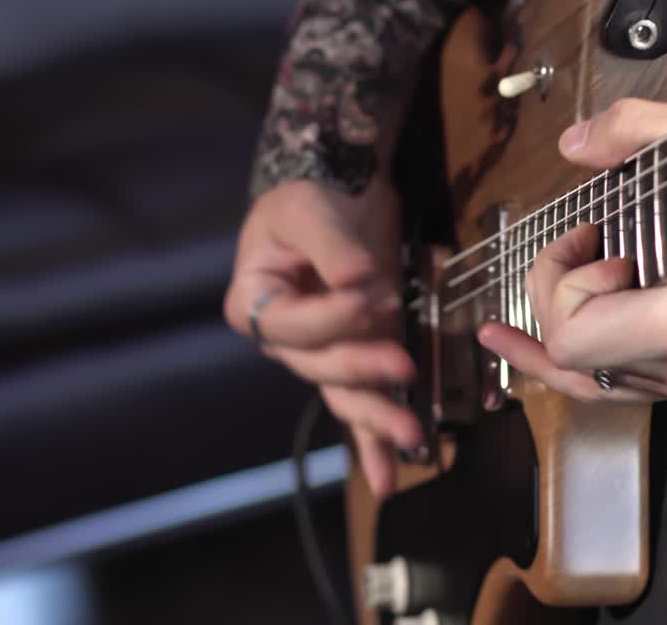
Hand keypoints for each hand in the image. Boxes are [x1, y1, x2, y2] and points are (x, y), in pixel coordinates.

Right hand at [225, 178, 420, 497]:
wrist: (340, 191)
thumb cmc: (311, 198)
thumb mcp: (311, 210)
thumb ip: (332, 246)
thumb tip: (357, 281)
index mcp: (255, 301)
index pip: (294, 326)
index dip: (333, 317)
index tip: (371, 291)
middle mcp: (283, 338)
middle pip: (319, 367)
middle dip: (362, 370)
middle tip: (402, 365)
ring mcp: (322, 352)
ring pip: (344, 394)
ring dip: (377, 418)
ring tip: (411, 437)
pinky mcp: (358, 355)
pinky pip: (362, 402)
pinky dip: (375, 439)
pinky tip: (389, 475)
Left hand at [477, 98, 666, 403]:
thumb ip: (630, 131)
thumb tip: (572, 143)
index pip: (572, 337)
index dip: (555, 283)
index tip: (582, 232)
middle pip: (572, 361)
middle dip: (552, 302)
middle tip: (571, 247)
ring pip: (591, 383)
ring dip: (562, 335)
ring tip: (510, 328)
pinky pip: (622, 385)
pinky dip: (586, 360)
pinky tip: (546, 347)